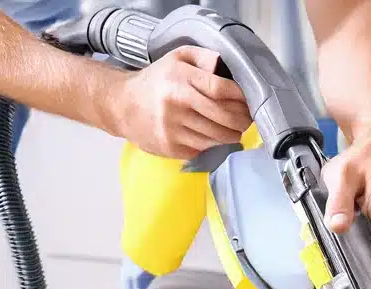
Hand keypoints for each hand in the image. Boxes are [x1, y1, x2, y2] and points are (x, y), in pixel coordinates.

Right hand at [111, 46, 250, 159]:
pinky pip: (203, 149)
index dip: (240, 97)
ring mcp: (172, 128)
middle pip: (223, 117)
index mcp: (180, 78)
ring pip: (216, 137)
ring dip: (231, 135)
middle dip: (242, 120)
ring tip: (234, 129)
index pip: (220, 89)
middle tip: (247, 120)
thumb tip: (225, 66)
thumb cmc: (157, 80)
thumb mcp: (177, 58)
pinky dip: (213, 144)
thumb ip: (204, 57)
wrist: (121, 104)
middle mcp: (176, 103)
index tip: (249, 101)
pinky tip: (213, 137)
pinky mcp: (170, 147)